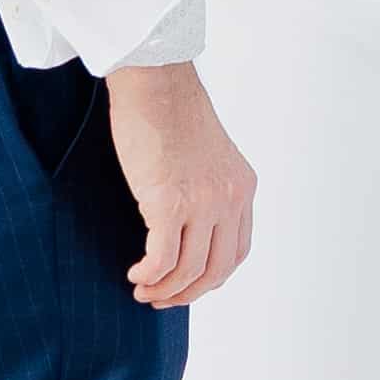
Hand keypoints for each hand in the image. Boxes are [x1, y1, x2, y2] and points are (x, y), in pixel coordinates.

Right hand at [105, 63, 256, 305]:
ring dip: (164, 290)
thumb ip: (208, 189)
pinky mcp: (169, 202)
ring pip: (189, 270)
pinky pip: (162, 259)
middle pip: (217, 269)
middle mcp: (230, 198)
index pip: (237, 250)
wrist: (155, 81)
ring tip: (142, 290)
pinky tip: (136, 275)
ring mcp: (202, 202)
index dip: (212, 276)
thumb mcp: (207, 156)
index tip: (188, 283)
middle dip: (188, 293)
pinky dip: (149, 275)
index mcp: (243, 187)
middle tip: (161, 298)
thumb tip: (186, 225)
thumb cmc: (171, 111)